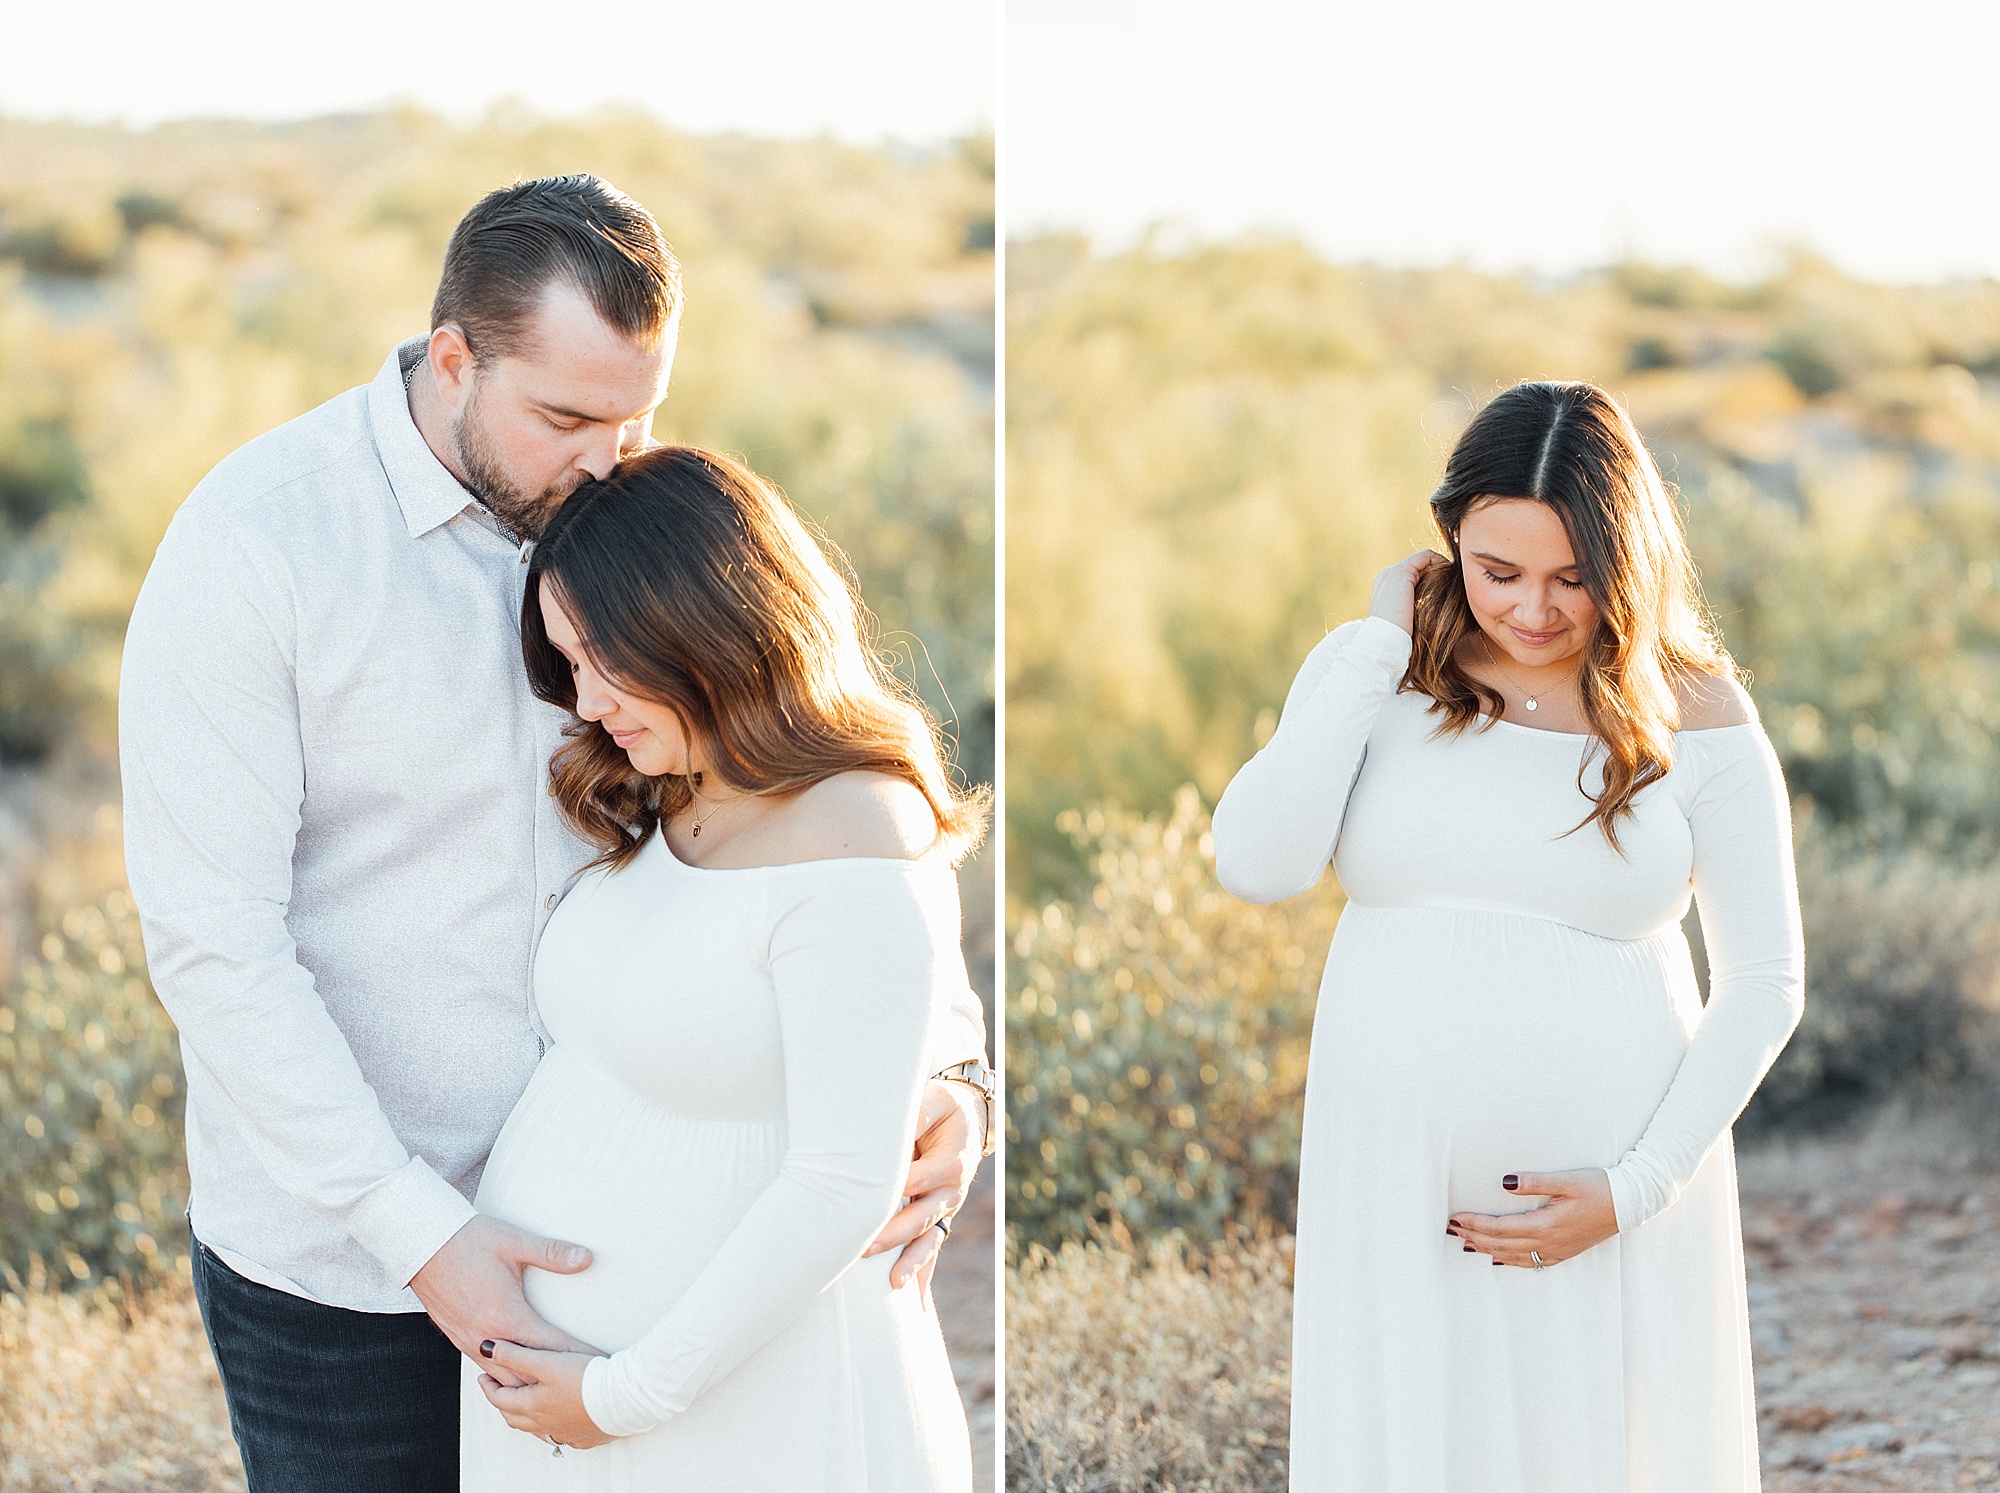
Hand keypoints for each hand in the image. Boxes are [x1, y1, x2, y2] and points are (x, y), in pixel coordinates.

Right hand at [409, 1215, 597, 1386]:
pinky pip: (486, 1368)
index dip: (576, 1357)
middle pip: (527, 1373)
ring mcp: (470, 1341)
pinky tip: (517, 1376)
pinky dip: (505, 1376)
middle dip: (555, 1378)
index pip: (550, 1347)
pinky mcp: (458, 1338)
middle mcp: (487, 1337)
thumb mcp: (514, 1242)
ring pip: (503, 1378)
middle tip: (582, 1382)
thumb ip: (551, 1253)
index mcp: (506, 1317)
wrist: (422, 1244)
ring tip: (555, 1388)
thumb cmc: (468, 1241)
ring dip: (529, 1383)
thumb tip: (585, 1258)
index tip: (597, 1363)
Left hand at [476, 1340, 615, 1449]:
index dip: (488, 1387)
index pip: (499, 1399)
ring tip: (526, 1404)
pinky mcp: (586, 1437)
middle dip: (502, 1403)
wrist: (623, 1398)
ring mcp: (566, 1433)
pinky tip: (561, 1419)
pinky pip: (562, 1436)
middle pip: (514, 1417)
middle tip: (499, 1390)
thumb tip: (486, 1348)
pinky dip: (553, 1427)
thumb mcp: (546, 1360)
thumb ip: (514, 1354)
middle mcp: (545, 1424)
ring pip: (536, 1430)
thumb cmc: (586, 1379)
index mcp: (532, 1406)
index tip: (484, 1377)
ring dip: (526, 1417)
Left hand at [862, 1078, 981, 1299]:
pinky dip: (923, 1275)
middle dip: (893, 1235)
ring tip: (894, 1285)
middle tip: (864, 1250)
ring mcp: (946, 1209)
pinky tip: (915, 1304)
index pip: (917, 1179)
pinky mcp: (939, 1218)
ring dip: (911, 1263)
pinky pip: (931, 1249)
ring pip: (929, 1240)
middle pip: (921, 1217)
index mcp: (952, 1163)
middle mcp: (952, 1191)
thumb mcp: (934, 1100)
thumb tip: (894, 1130)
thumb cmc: (944, 1108)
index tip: (863, 1194)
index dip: (893, 1187)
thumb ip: (917, 1114)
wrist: (968, 1119)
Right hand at [1368, 549, 1447, 636]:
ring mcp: (1392, 572)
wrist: (1386, 639)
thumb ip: (1414, 610)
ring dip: (1439, 565)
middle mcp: (1386, 576)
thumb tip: (1434, 610)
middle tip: (1454, 580)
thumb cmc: (1398, 637)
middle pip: (1417, 565)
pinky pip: (1426, 557)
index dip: (1430, 577)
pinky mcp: (1402, 572)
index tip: (1447, 587)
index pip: (1411, 574)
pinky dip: (1440, 561)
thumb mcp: (1405, 621)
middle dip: (1436, 570)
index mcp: (1385, 587)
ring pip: (1422, 559)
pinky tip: (1450, 573)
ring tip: (1453, 576)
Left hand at [1447, 1169, 1618, 1267]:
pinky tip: (1499, 1258)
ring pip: (1513, 1256)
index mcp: (1547, 1225)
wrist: (1629, 1204)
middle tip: (1451, 1229)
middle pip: (1502, 1245)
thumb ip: (1534, 1182)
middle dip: (1475, 1237)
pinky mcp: (1564, 1252)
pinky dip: (1510, 1260)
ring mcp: (1557, 1251)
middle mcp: (1549, 1243)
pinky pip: (1530, 1262)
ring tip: (1466, 1242)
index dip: (1475, 1224)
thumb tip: (1504, 1182)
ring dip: (1487, 1249)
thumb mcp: (1566, 1180)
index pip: (1500, 1228)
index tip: (1456, 1217)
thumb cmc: (1598, 1187)